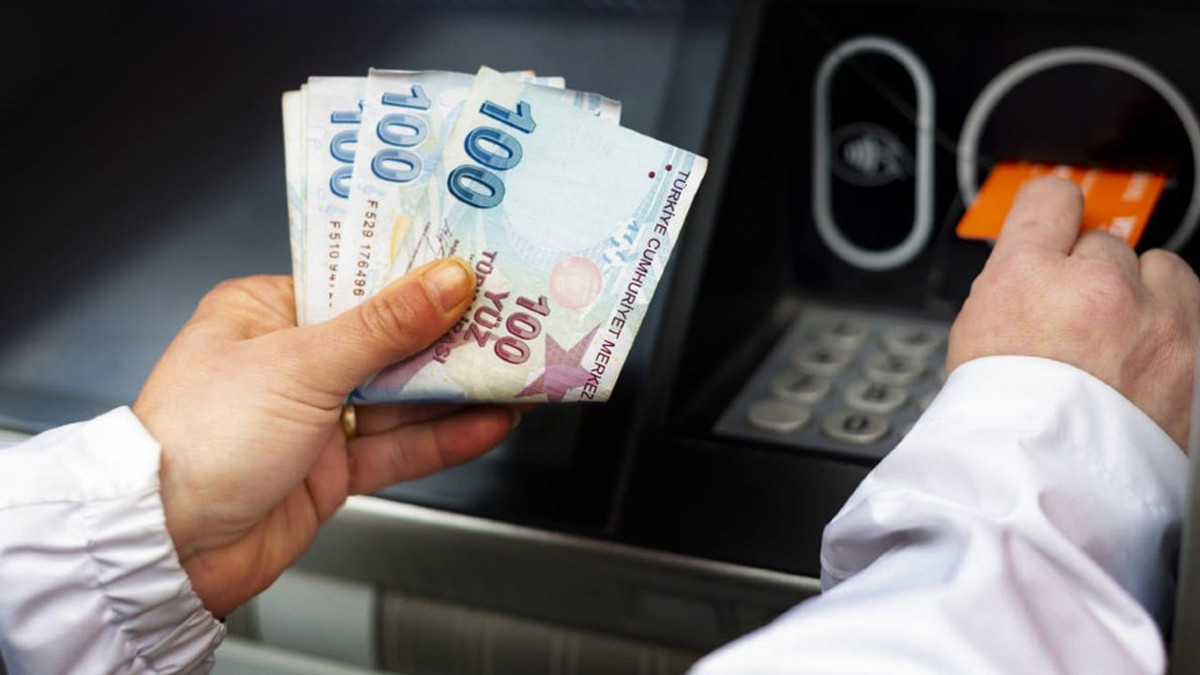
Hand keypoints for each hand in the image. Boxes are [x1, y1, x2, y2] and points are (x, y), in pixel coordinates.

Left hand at [133, 259, 516, 616]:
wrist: (169, 549)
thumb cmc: (201, 439)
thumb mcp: (301, 364)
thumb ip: (384, 326)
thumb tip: (445, 282)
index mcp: (265, 313)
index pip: (356, 283)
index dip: (415, 277)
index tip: (471, 268)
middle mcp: (290, 360)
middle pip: (387, 341)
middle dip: (449, 338)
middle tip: (511, 323)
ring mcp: (313, 418)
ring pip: (400, 398)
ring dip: (457, 392)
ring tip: (516, 375)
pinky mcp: (331, 469)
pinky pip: (397, 447)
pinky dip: (443, 438)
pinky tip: (487, 424)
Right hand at [947, 175, 1199, 448]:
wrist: (1045, 487)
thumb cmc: (1002, 421)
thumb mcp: (976, 334)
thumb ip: (1015, 285)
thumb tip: (1037, 264)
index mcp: (1026, 275)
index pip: (1051, 198)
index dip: (1052, 213)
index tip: (1056, 224)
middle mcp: (1094, 284)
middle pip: (1105, 242)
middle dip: (1092, 273)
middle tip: (1075, 319)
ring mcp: (1153, 317)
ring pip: (1160, 267)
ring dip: (1144, 292)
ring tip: (1118, 339)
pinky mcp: (1195, 352)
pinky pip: (1192, 308)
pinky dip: (1174, 327)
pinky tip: (1145, 360)